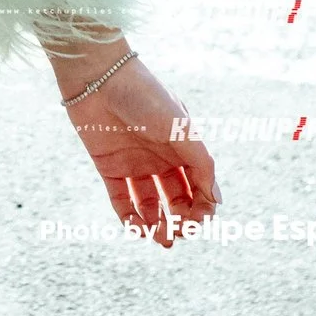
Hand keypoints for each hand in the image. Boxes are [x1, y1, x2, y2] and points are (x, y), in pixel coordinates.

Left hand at [58, 48, 220, 247]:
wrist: (99, 77)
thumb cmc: (145, 96)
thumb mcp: (181, 128)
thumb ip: (201, 163)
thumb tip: (217, 201)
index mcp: (183, 147)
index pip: (199, 187)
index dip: (202, 208)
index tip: (199, 221)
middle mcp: (161, 158)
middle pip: (177, 199)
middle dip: (181, 221)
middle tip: (178, 234)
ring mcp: (135, 164)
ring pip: (151, 205)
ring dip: (157, 225)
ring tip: (161, 239)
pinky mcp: (109, 168)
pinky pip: (122, 201)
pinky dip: (130, 218)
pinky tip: (138, 229)